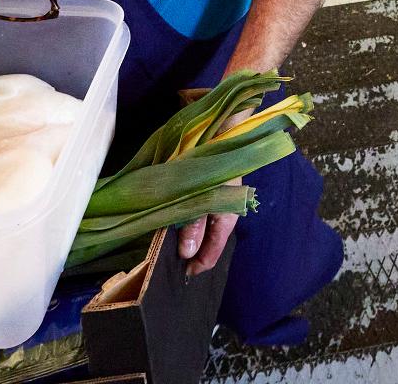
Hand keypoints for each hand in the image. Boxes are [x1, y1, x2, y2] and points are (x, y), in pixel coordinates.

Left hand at [175, 102, 249, 275]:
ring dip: (188, 236)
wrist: (223, 123)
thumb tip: (187, 253)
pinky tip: (175, 220)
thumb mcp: (202, 193)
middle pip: (209, 240)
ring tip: (169, 245)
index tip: (183, 274)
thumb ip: (194, 222)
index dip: (199, 264)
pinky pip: (199, 211)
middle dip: (193, 253)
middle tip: (171, 263)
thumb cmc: (213, 157)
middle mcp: (224, 209)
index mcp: (228, 213)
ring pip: (203, 226)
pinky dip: (188, 220)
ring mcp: (217, 197)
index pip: (215, 250)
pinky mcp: (209, 187)